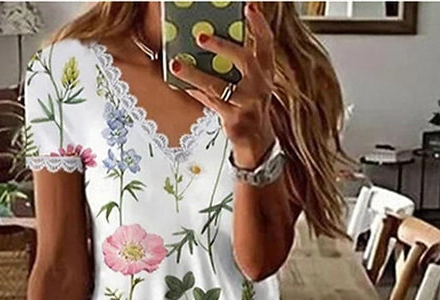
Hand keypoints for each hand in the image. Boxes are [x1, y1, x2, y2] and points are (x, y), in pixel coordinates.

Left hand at [169, 2, 276, 167]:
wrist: (257, 141)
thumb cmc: (249, 106)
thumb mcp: (251, 83)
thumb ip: (237, 64)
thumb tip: (208, 41)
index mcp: (266, 73)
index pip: (267, 44)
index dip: (259, 25)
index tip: (250, 7)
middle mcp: (260, 87)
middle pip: (245, 61)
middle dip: (223, 46)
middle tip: (201, 36)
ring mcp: (248, 104)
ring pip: (219, 86)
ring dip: (196, 74)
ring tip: (177, 65)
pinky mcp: (234, 119)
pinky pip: (210, 102)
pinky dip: (195, 92)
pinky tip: (182, 84)